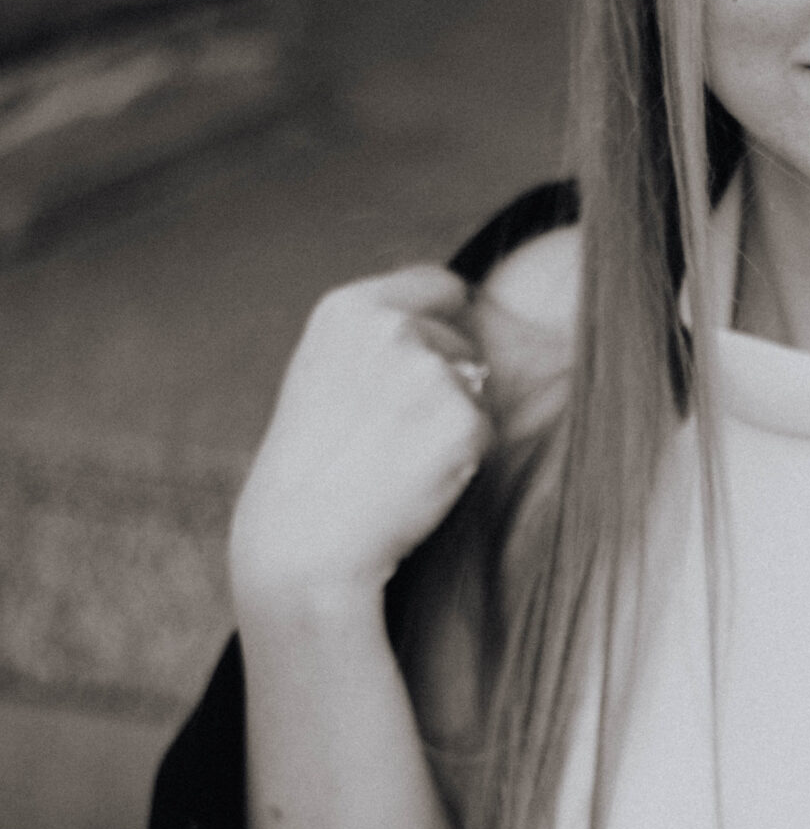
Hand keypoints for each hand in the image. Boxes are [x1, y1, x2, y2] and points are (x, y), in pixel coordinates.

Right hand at [230, 265, 494, 611]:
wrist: (303, 544)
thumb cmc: (310, 470)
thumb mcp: (324, 375)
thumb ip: (377, 340)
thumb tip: (451, 326)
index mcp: (348, 308)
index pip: (438, 285)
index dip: (444, 322)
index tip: (429, 362)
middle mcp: (392, 327)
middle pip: (462, 342)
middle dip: (446, 382)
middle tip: (390, 437)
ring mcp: (431, 372)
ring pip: (478, 389)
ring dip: (453, 421)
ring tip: (397, 460)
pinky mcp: (464, 421)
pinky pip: (487, 434)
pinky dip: (464, 459)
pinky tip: (416, 480)